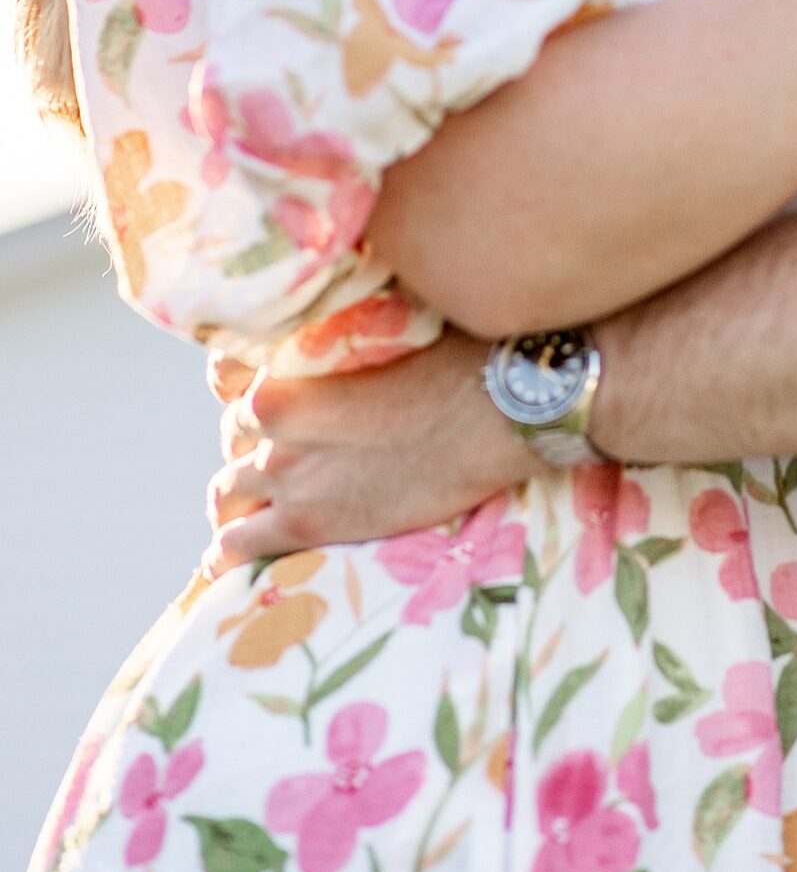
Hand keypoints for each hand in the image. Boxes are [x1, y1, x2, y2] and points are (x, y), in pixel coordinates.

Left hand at [202, 329, 528, 575]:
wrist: (494, 414)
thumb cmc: (456, 358)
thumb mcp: (388, 329)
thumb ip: (346, 335)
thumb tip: (346, 312)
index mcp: (288, 366)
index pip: (228, 380)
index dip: (246, 389)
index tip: (270, 401)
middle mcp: (272, 421)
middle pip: (234, 438)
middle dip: (255, 445)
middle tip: (292, 452)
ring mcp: (286, 476)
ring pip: (226, 493)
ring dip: (243, 497)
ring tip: (261, 506)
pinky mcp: (306, 525)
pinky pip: (236, 547)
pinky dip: (229, 553)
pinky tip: (231, 559)